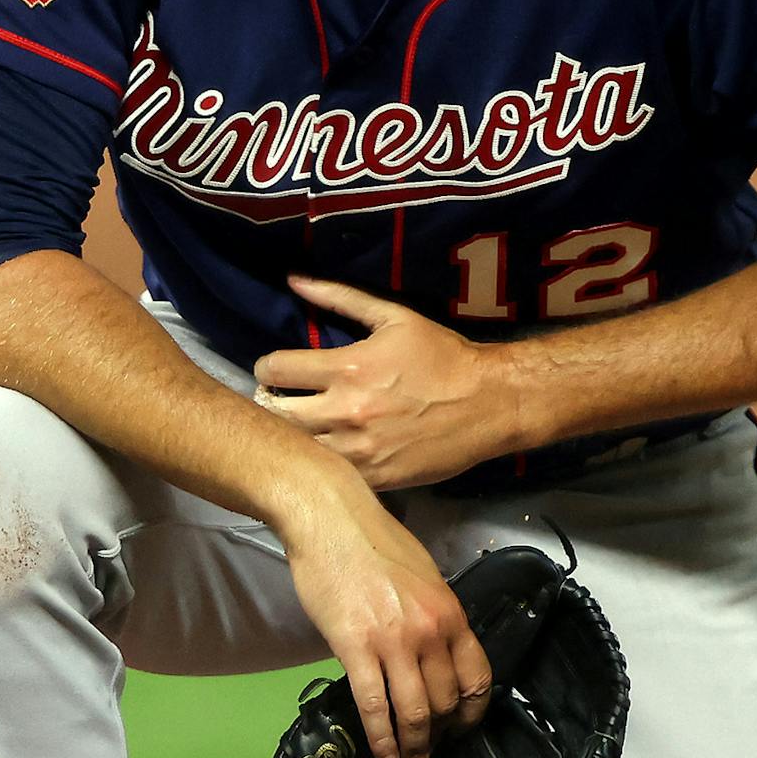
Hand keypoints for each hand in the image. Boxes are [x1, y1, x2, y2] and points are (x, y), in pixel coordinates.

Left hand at [253, 276, 526, 489]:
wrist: (489, 403)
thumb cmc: (442, 356)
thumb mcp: (394, 317)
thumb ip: (340, 297)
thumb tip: (294, 279)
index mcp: (347, 368)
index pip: (275, 370)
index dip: (267, 367)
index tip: (275, 369)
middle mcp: (346, 411)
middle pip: (276, 413)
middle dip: (271, 402)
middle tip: (280, 398)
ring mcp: (360, 450)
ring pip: (297, 448)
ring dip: (292, 435)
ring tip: (300, 425)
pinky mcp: (375, 478)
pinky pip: (329, 474)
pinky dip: (321, 462)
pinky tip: (327, 449)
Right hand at [269, 460, 494, 757]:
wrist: (330, 518)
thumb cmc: (373, 541)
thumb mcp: (423, 576)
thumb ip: (434, 616)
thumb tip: (435, 652)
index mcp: (450, 613)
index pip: (477, 679)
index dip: (472, 715)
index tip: (461, 732)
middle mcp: (430, 631)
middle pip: (446, 703)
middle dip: (440, 738)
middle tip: (429, 756)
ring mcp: (394, 641)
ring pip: (416, 713)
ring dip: (414, 751)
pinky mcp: (356, 647)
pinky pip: (375, 707)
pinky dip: (382, 740)